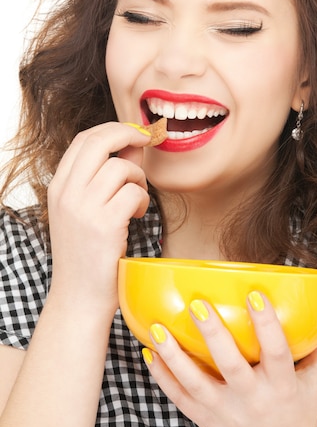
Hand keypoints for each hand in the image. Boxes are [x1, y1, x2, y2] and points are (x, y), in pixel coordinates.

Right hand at [47, 122, 150, 316]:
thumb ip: (106, 177)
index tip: (135, 133)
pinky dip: (144, 201)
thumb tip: (135, 145)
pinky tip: (138, 216)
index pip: (84, 140)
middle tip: (148, 140)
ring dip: (139, 180)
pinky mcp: (104, 225)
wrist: (79, 298)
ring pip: (122, 168)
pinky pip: (134, 193)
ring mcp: (83, 209)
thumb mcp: (86, 211)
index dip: (113, 129)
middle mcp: (67, 194)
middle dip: (129, 134)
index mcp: (59, 187)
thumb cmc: (87, 254)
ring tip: (138, 200)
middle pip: (99, 141)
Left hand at [143, 294, 316, 426]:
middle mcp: (253, 400)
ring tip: (157, 329)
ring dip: (175, 357)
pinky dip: (162, 377)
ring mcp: (225, 413)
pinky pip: (180, 400)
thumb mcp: (315, 380)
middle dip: (214, 335)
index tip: (255, 295)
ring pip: (196, 384)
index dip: (267, 324)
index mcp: (282, 386)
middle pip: (232, 366)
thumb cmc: (298, 415)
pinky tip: (148, 353)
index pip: (277, 352)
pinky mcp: (205, 420)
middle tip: (197, 304)